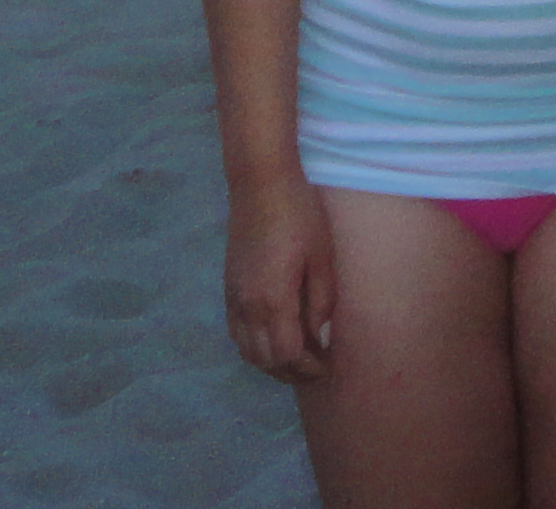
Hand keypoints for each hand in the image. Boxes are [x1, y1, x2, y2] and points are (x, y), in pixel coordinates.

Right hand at [222, 174, 336, 382]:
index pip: (288, 354)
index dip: (308, 367)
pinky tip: (271, 338)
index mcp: (273, 301)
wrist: (260, 184)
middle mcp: (247, 307)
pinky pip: (236, 333)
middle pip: (265, 360)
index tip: (328, 364)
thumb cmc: (299, 215)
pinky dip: (253, 346)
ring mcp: (233, 299)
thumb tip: (318, 335)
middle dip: (292, 371)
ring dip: (271, 362)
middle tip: (316, 366)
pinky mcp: (228, 288)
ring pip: (247, 351)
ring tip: (296, 357)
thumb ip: (320, 301)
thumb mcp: (321, 257)